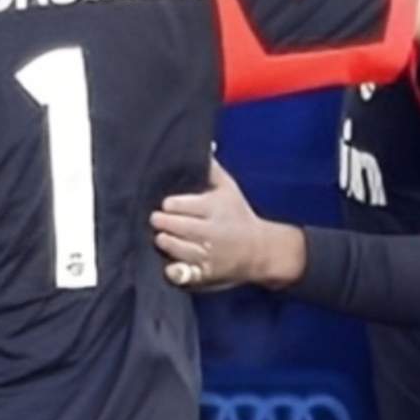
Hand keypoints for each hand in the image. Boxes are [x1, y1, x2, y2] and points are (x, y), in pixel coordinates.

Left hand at [150, 159, 300, 290]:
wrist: (260, 250)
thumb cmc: (238, 215)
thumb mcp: (229, 189)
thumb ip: (212, 169)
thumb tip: (204, 146)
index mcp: (214, 208)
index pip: (178, 204)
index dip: (169, 205)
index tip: (168, 205)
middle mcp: (210, 231)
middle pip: (173, 225)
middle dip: (162, 221)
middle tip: (159, 220)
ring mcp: (207, 254)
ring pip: (173, 246)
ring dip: (164, 241)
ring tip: (163, 237)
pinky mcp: (205, 274)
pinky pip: (180, 273)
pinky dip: (172, 269)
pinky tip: (171, 263)